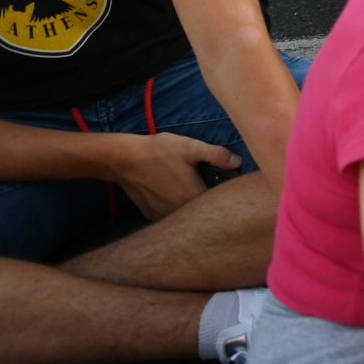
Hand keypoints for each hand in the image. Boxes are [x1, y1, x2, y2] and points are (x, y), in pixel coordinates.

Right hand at [116, 131, 241, 220]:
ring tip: (186, 188)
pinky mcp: (151, 215)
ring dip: (190, 206)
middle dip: (208, 201)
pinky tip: (172, 193)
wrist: (125, 160)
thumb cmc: (159, 152)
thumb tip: (238, 162)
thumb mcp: (191, 147)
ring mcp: (163, 216)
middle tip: (205, 184)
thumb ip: (217, 155)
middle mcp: (179, 212)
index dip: (223, 195)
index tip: (225, 185)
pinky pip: (170, 216)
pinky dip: (174, 208)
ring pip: (185, 215)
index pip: (217, 202)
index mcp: (193, 197)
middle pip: (201, 211)